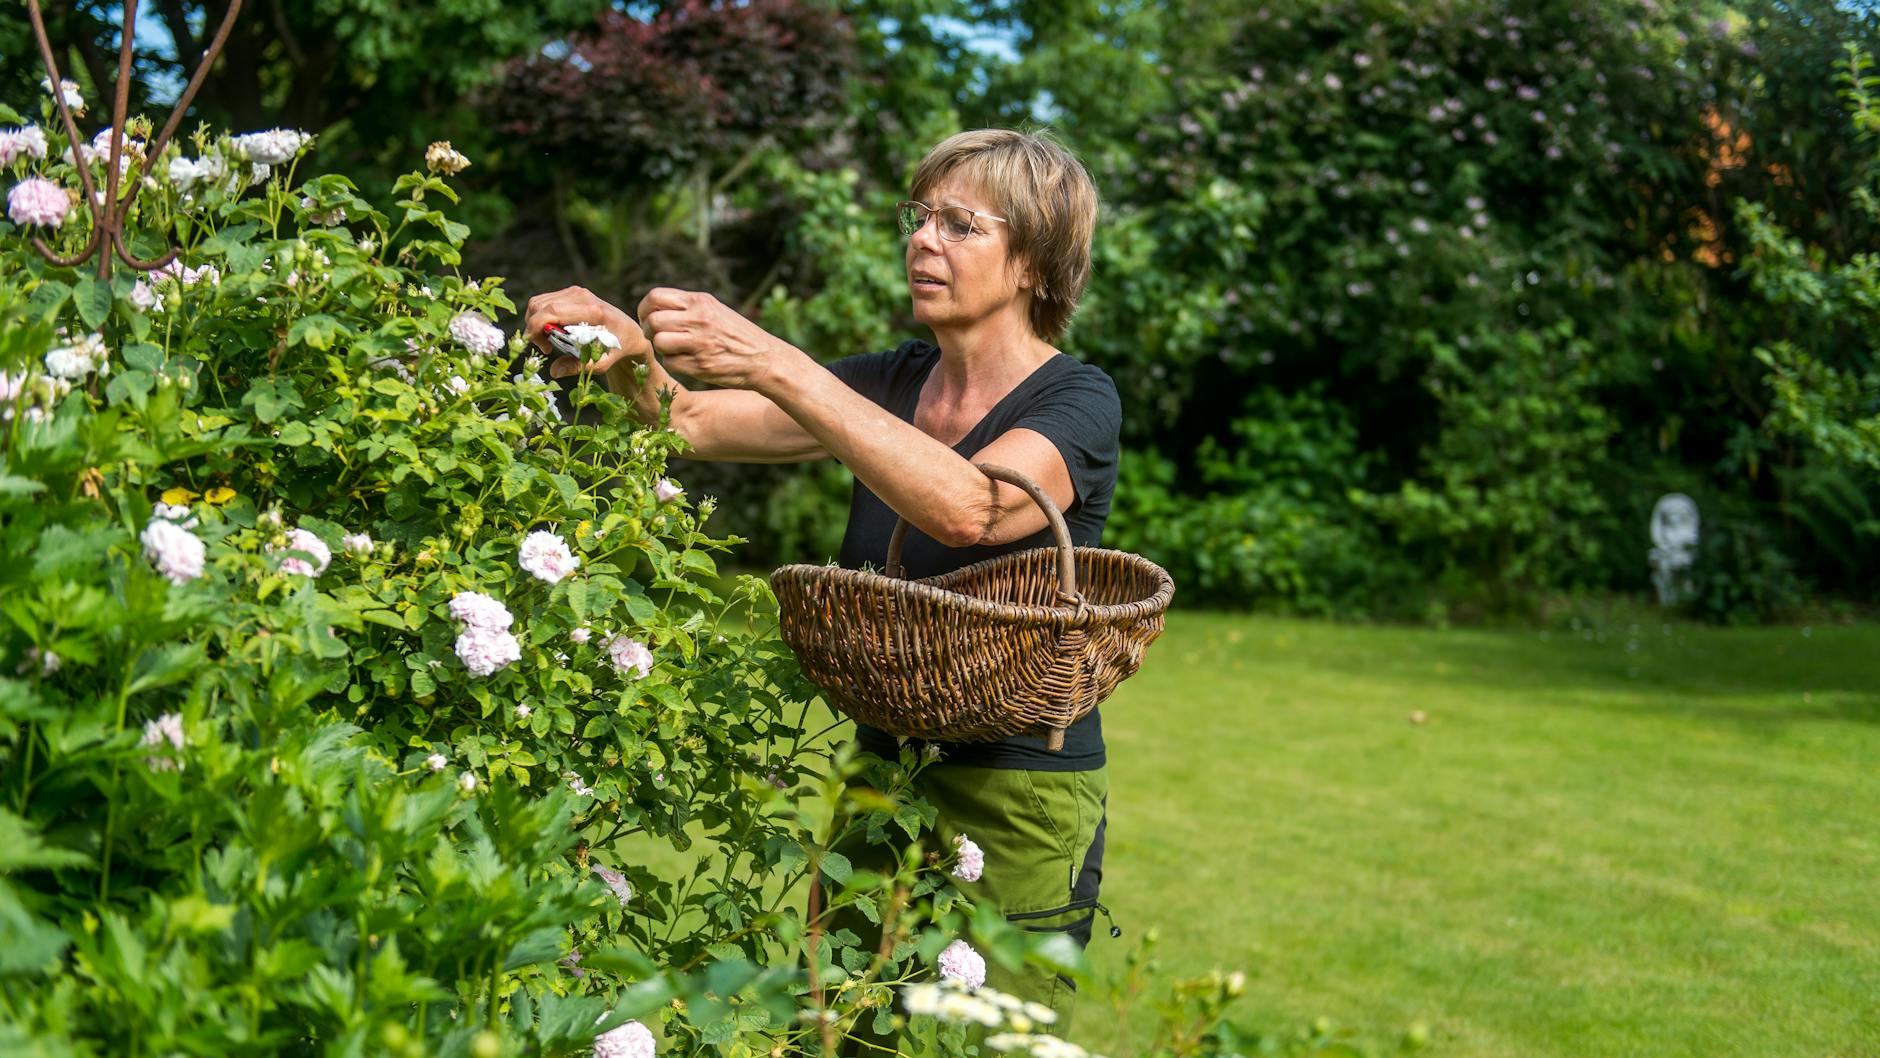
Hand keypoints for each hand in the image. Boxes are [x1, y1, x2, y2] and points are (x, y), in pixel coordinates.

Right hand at [522, 286, 651, 378]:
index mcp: (593, 312)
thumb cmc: (617, 349)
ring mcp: (576, 291)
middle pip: (540, 305)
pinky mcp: (572, 292)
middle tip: (546, 348)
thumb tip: (554, 371)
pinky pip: (545, 301)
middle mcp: (583, 297)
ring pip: (539, 302)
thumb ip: (577, 366)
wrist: (630, 332)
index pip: (553, 311)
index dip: (536, 327)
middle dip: (534, 328)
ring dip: (536, 323)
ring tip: (550, 341)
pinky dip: (541, 317)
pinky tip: (553, 332)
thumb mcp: (602, 363)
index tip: (541, 347)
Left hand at [637, 287, 785, 390]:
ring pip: (659, 343)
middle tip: (657, 338)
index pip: (655, 297)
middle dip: (649, 332)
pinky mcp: (700, 365)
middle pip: (653, 321)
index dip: (645, 309)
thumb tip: (654, 309)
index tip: (648, 319)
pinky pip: (671, 363)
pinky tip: (688, 362)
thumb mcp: (714, 310)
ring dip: (662, 349)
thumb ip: (687, 307)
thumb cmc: (736, 334)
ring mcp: (699, 343)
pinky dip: (675, 364)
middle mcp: (698, 319)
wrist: (765, 359)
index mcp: (700, 301)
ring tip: (675, 350)